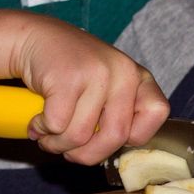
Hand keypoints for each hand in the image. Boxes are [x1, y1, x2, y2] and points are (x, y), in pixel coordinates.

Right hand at [12, 15, 169, 164]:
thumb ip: (117, 115)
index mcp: (138, 76)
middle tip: (68, 150)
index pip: (157, 113)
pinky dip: (41, 130)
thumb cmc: (70, 71)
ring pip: (80, 136)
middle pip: (115, 137)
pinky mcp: (67, 77)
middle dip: (85, 154)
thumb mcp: (106, 86)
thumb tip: (108, 156)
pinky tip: (38, 121)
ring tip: (48, 134)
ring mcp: (96, 72)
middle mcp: (123, 71)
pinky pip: (56, 125)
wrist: (36, 38)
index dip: (131, 134)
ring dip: (57, 144)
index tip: (105, 134)